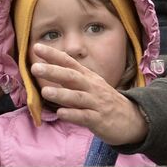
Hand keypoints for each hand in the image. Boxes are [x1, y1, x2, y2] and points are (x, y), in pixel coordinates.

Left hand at [31, 44, 149, 147]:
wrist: (132, 118)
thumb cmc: (105, 102)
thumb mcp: (91, 86)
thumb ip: (72, 80)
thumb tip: (49, 70)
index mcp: (88, 77)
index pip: (69, 62)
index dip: (54, 55)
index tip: (37, 47)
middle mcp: (92, 87)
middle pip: (72, 77)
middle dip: (54, 71)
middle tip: (35, 67)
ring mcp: (96, 103)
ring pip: (77, 97)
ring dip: (61, 94)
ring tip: (45, 91)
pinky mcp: (99, 119)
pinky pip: (85, 116)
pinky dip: (72, 114)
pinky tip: (60, 113)